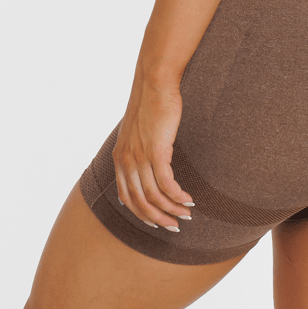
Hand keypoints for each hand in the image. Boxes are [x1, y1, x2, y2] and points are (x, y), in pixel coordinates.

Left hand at [113, 77, 194, 230]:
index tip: (157, 223)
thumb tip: (147, 166)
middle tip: (175, 225)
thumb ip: (137, 152)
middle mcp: (125, 161)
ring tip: (187, 214)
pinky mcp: (155, 151)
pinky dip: (177, 195)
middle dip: (158, 218)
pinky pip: (166, 183)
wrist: (154, 82)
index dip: (142, 214)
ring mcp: (139, 157)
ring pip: (153, 196)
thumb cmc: (149, 104)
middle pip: (139, 202)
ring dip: (172, 209)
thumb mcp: (137, 132)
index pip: (126, 197)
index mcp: (119, 158)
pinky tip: (188, 199)